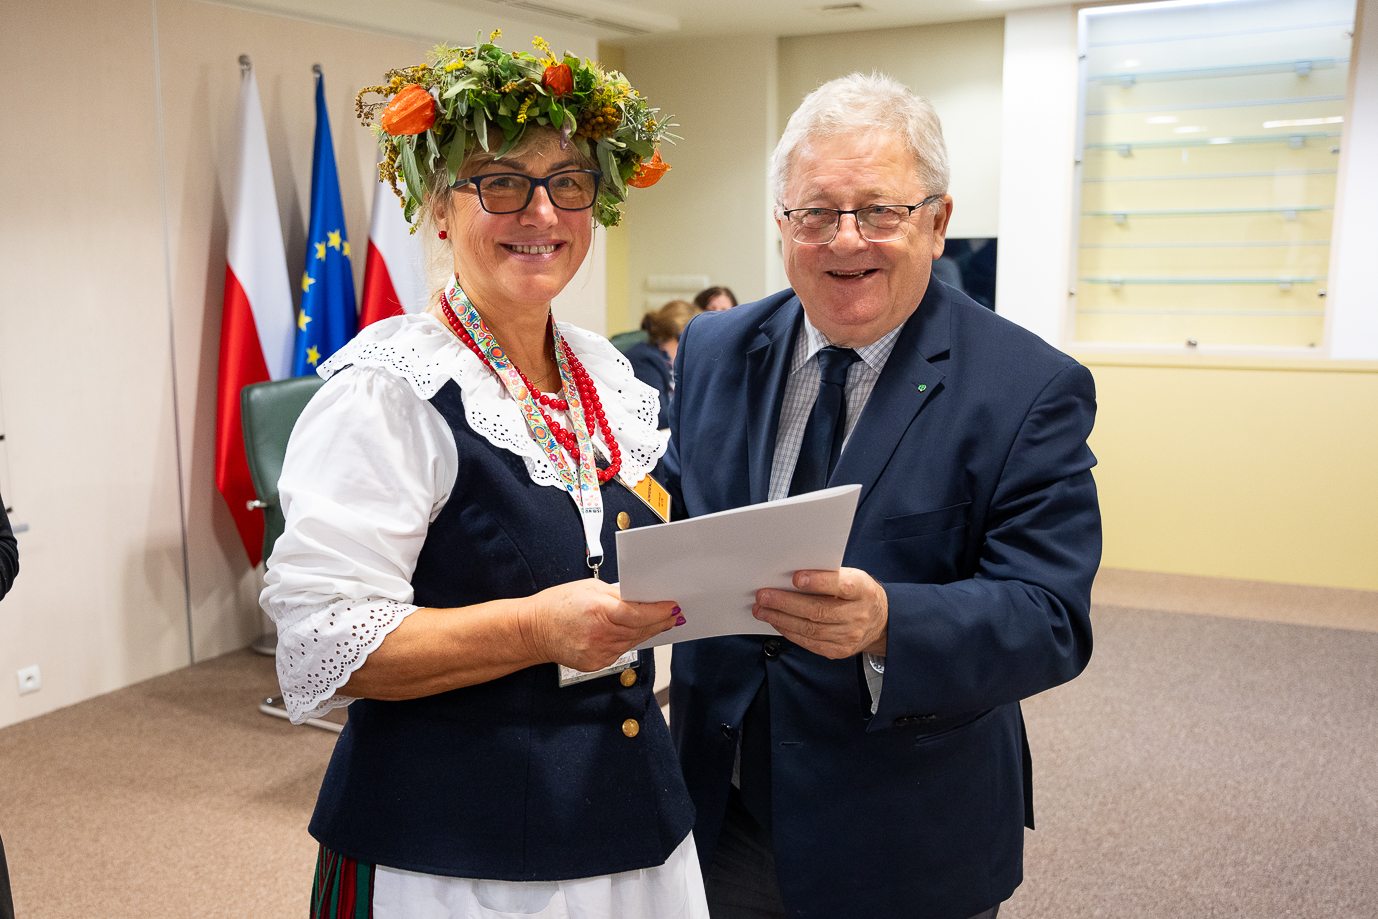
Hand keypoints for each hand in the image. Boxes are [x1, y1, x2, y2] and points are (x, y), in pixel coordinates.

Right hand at [522, 580, 682, 672]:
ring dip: (647, 632)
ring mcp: (598, 652)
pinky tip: (635, 633)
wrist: (532, 631)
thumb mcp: (589, 588)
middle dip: (659, 622)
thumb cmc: (557, 606)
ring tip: (660, 623)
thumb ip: (617, 595)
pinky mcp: (596, 663)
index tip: (672, 607)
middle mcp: (599, 634)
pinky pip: (621, 651)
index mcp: (598, 610)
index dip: (659, 612)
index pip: (638, 614)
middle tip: (674, 616)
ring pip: (633, 642)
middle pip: (640, 630)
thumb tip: (641, 599)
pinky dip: (629, 641)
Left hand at [753, 568, 886, 658]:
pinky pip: (810, 643)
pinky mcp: (840, 651)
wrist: (881, 621)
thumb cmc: (859, 593)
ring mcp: (849, 636)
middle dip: (786, 603)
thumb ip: (829, 576)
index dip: (818, 582)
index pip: (842, 585)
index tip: (795, 578)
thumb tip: (791, 575)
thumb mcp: (853, 577)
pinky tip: (777, 622)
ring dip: (781, 619)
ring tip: (762, 609)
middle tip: (764, 596)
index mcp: (863, 590)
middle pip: (818, 611)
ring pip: (810, 630)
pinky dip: (789, 632)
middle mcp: (858, 615)